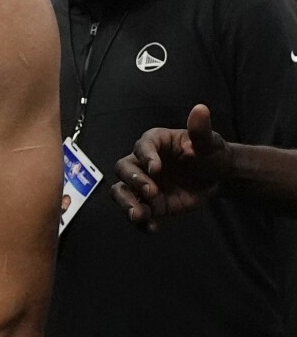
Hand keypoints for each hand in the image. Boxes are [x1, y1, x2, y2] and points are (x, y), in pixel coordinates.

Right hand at [110, 104, 232, 231]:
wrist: (216, 177)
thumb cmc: (210, 154)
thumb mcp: (209, 143)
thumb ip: (200, 130)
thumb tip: (200, 109)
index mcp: (153, 143)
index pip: (142, 147)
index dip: (146, 157)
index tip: (157, 168)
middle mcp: (141, 163)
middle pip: (123, 169)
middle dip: (134, 181)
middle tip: (151, 192)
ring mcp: (141, 184)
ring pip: (121, 192)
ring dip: (127, 204)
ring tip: (140, 216)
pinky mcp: (147, 203)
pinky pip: (137, 212)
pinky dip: (141, 222)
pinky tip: (152, 228)